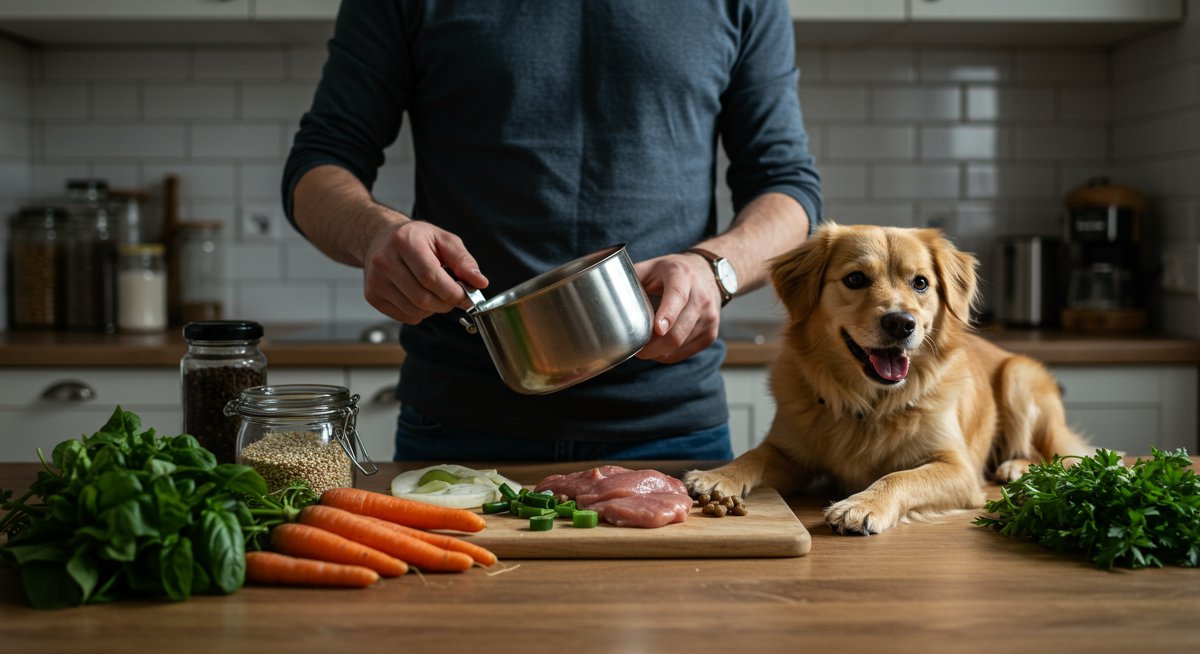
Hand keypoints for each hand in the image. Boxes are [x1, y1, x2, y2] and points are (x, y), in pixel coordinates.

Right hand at [361, 220, 488, 323]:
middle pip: (422, 298)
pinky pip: (405, 317)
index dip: (453, 292)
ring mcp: (376, 281)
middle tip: (453, 296)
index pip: (431, 277)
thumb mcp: (443, 239)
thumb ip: (463, 260)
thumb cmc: (416, 239)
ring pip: (415, 311)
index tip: (466, 296)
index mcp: (404, 242)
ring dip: (434, 309)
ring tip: (435, 293)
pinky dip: (420, 313)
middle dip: (446, 303)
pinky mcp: (372, 296)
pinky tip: (419, 296)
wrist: (381, 238)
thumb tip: (480, 282)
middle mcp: (385, 261)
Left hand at [633, 253, 722, 363]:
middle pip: (678, 331)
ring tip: (644, 345)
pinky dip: (668, 354)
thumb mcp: (651, 267)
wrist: (709, 273)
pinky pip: (685, 353)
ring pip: (680, 345)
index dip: (667, 314)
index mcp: (682, 276)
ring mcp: (709, 317)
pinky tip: (659, 346)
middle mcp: (701, 296)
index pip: (677, 297)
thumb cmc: (672, 271)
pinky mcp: (712, 333)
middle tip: (634, 348)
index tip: (656, 330)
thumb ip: (629, 278)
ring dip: (658, 352)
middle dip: (652, 346)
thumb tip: (599, 294)